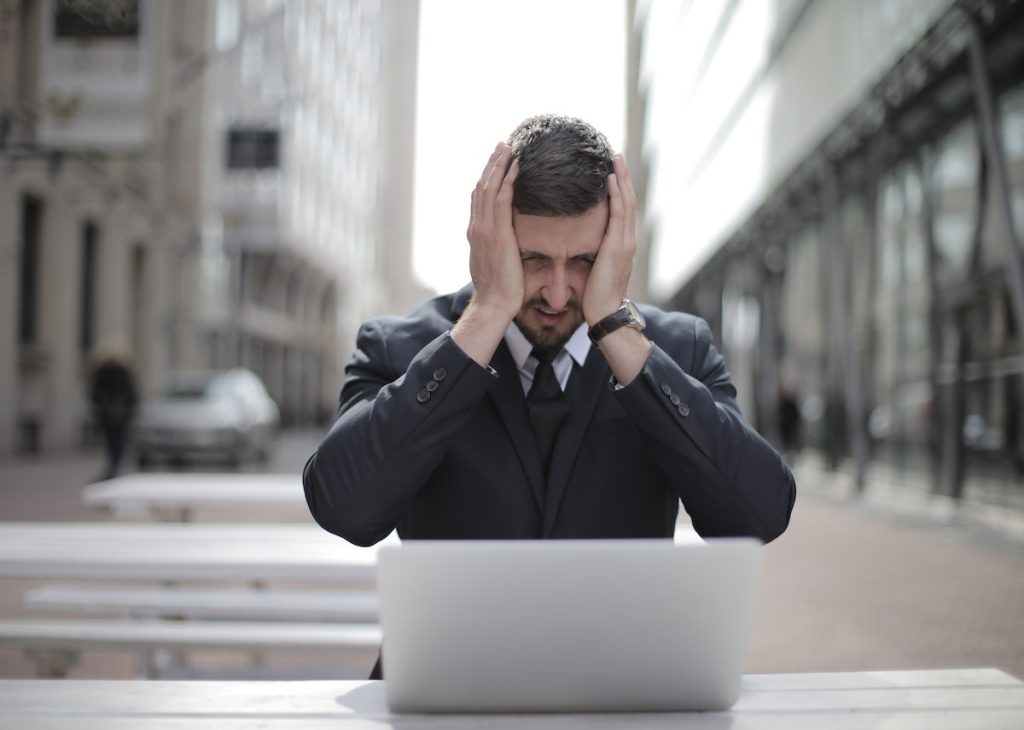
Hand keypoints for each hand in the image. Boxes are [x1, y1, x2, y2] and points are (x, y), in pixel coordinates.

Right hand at [465, 142, 521, 318]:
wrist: (493, 304)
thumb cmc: (499, 289)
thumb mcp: (495, 262)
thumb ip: (498, 247)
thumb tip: (507, 241)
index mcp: (476, 233)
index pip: (479, 198)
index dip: (487, 177)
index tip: (496, 162)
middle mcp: (476, 227)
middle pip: (482, 187)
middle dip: (492, 164)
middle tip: (502, 145)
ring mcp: (484, 230)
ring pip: (490, 189)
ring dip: (499, 166)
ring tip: (509, 148)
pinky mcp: (497, 234)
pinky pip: (502, 201)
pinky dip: (508, 182)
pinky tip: (516, 168)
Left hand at [583, 154, 636, 324]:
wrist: (606, 312)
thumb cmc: (597, 295)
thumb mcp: (595, 268)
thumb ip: (593, 252)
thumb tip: (581, 243)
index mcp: (621, 243)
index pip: (622, 209)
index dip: (619, 188)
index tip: (612, 170)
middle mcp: (628, 239)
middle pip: (628, 199)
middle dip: (623, 176)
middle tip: (617, 154)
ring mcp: (626, 242)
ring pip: (627, 202)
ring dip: (622, 178)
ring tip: (616, 159)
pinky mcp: (619, 246)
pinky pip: (619, 214)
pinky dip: (617, 194)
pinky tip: (611, 179)